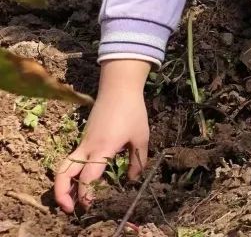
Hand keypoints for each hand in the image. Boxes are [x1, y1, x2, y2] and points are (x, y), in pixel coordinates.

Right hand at [54, 60, 151, 212]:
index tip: (89, 205)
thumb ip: (138, 160)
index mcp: (103, 148)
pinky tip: (81, 181)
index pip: (88, 177)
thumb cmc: (133, 112)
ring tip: (70, 198)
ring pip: (64, 166)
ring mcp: (83, 142)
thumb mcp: (141, 137)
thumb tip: (131, 180)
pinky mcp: (83, 138)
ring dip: (62, 184)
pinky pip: (72, 159)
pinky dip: (70, 173)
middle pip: (64, 173)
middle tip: (70, 208)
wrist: (119, 89)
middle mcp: (87, 147)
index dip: (86, 193)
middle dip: (62, 193)